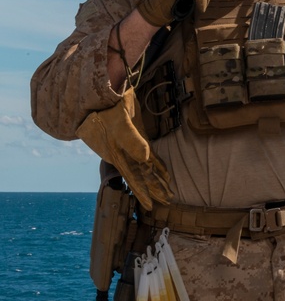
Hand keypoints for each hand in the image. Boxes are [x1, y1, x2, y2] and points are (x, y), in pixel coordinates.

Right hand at [75, 89, 171, 211]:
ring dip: (157, 179)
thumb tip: (146, 158)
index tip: (151, 206)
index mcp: (119, 155)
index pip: (134, 178)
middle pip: (142, 176)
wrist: (100, 95)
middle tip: (169, 201)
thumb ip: (131, 140)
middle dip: (155, 189)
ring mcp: (131, 146)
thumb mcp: (119, 122)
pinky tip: (164, 171)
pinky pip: (148, 155)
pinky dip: (157, 164)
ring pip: (146, 167)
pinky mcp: (137, 137)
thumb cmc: (108, 108)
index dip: (143, 192)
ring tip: (169, 191)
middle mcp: (125, 154)